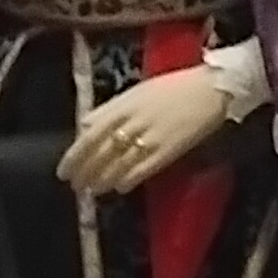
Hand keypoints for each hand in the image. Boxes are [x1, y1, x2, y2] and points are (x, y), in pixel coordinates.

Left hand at [58, 68, 235, 193]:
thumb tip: (85, 124)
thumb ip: (110, 109)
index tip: (64, 172)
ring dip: (102, 180)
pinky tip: (121, 187)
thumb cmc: (175, 86)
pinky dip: (128, 180)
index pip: (88, 137)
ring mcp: (150, 137)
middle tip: (76, 187)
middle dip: (85, 173)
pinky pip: (142, 169)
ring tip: (94, 191)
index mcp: (122, 106)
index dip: (73, 157)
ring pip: (117, 165)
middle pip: (100, 154)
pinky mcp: (169, 149)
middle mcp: (131, 123)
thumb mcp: (137, 91)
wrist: (214, 88)